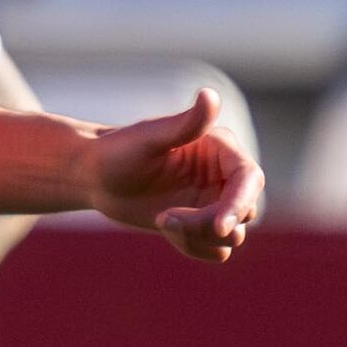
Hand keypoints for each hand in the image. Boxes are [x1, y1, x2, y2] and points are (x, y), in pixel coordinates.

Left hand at [84, 86, 259, 261]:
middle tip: (164, 220)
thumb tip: (209, 95)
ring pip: (231, 236)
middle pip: (244, 212)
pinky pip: (216, 251)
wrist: (97, 176)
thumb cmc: (120, 150)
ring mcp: (214, 203)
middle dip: (209, 224)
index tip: (218, 226)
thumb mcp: (149, 137)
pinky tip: (163, 228)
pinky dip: (193, 247)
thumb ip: (186, 123)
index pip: (249, 179)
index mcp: (220, 150)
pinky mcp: (202, 227)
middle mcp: (224, 177)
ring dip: (197, 237)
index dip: (240, 203)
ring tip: (160, 221)